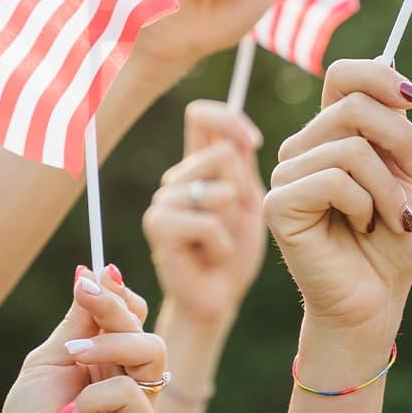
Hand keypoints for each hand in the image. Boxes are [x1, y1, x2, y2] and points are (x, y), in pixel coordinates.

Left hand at [0, 276, 164, 412]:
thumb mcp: (52, 357)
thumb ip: (78, 321)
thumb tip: (91, 270)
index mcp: (110, 358)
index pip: (131, 315)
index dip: (120, 293)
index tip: (100, 272)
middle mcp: (130, 377)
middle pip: (143, 326)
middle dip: (115, 306)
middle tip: (87, 294)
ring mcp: (142, 403)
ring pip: (152, 351)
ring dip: (111, 345)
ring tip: (74, 358)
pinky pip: (133, 392)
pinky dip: (96, 397)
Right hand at [143, 102, 266, 322]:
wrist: (220, 296)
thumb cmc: (237, 249)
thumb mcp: (250, 201)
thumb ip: (241, 166)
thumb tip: (238, 136)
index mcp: (197, 165)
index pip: (201, 116)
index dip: (230, 119)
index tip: (253, 143)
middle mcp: (175, 177)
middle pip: (222, 153)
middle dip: (242, 191)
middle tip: (233, 223)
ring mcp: (162, 200)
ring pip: (221, 191)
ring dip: (233, 222)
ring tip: (221, 241)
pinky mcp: (157, 226)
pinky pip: (208, 222)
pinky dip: (222, 244)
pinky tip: (212, 255)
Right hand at [265, 60, 411, 345]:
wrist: (376, 299)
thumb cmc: (390, 242)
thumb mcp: (403, 174)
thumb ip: (393, 125)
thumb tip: (390, 66)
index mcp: (330, 134)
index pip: (342, 76)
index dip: (380, 77)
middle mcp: (302, 147)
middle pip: (353, 107)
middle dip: (402, 140)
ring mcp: (285, 174)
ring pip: (350, 148)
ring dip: (389, 187)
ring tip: (393, 217)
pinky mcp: (277, 203)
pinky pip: (334, 180)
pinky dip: (365, 204)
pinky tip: (365, 226)